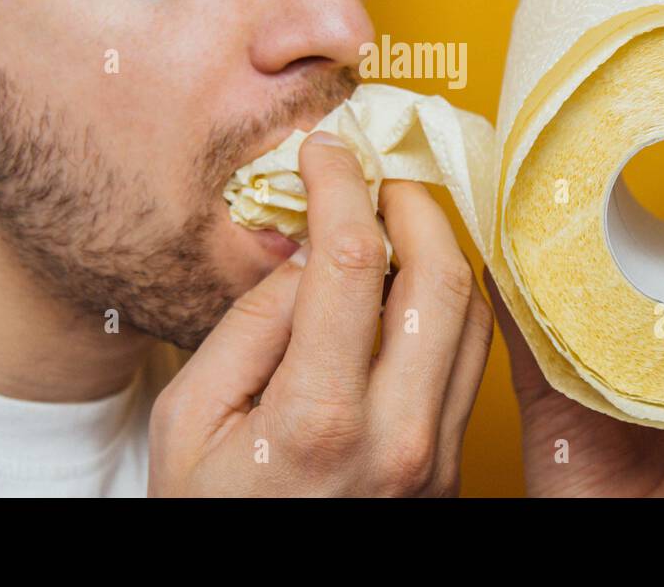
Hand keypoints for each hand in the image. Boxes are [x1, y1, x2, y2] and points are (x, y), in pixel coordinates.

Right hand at [148, 131, 493, 495]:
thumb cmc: (208, 510)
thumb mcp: (191, 417)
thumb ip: (251, 325)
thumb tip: (309, 251)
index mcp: (320, 419)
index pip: (354, 264)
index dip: (342, 187)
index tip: (326, 152)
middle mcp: (396, 437)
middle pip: (440, 280)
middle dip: (414, 203)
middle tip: (379, 175)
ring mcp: (434, 456)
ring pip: (473, 317)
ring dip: (442, 250)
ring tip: (397, 219)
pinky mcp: (450, 467)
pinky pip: (469, 363)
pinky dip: (451, 304)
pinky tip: (413, 282)